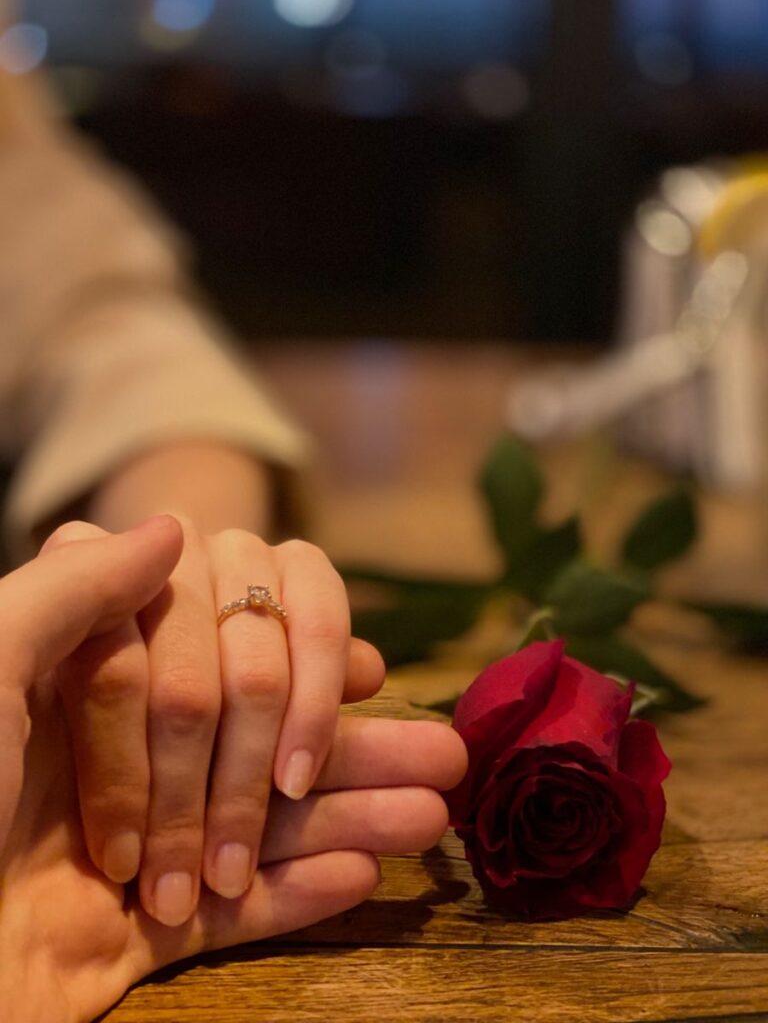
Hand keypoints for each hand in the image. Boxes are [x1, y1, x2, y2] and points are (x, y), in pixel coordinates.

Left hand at [0, 521, 466, 1020]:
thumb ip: (75, 590)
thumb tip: (170, 525)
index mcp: (85, 699)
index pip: (219, 665)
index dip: (297, 666)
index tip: (371, 669)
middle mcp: (116, 768)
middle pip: (258, 751)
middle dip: (352, 752)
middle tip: (445, 756)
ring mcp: (128, 856)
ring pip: (261, 831)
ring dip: (350, 820)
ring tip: (436, 816)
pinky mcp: (127, 946)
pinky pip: (232, 919)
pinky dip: (298, 896)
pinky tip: (369, 873)